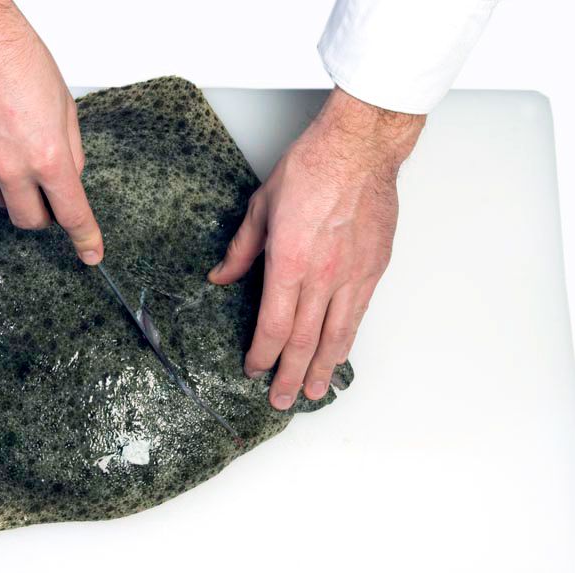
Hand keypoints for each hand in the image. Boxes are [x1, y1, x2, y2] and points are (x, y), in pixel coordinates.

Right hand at [0, 0, 103, 264]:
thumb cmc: (19, 60)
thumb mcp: (65, 108)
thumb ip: (69, 152)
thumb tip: (69, 178)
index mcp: (47, 156)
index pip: (71, 213)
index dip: (84, 238)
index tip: (90, 254)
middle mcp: (10, 168)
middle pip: (29, 220)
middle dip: (42, 214)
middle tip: (44, 192)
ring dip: (11, 187)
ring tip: (10, 145)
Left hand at [209, 87, 424, 409]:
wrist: (359, 148)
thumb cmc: (311, 169)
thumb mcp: (261, 207)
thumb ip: (241, 251)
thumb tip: (221, 277)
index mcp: (289, 262)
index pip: (273, 325)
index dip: (262, 354)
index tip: (253, 369)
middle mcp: (323, 275)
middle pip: (304, 340)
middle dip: (289, 374)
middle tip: (281, 401)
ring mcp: (352, 275)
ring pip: (336, 335)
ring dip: (322, 369)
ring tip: (312, 393)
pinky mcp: (374, 268)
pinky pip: (358, 315)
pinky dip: (347, 341)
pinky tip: (340, 356)